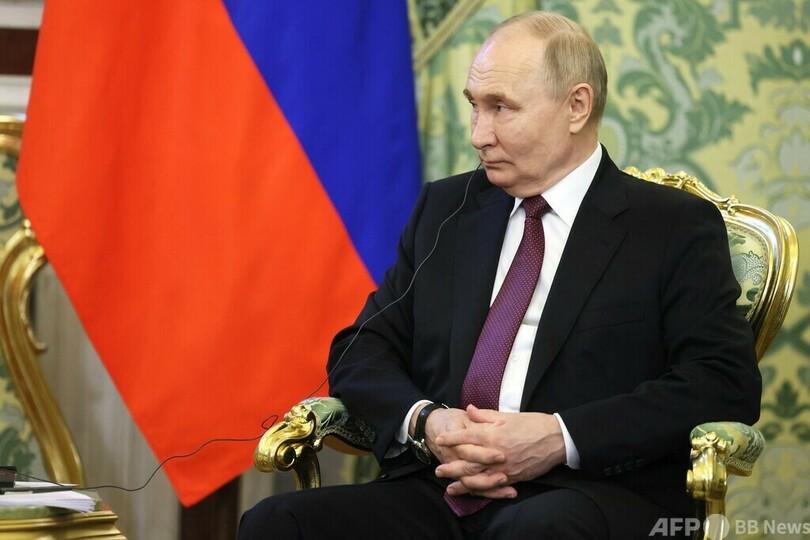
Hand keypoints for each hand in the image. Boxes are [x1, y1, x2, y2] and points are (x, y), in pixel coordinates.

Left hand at [434, 405, 565, 498]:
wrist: (556, 439)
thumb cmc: (533, 424)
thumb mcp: (508, 415)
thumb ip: (485, 415)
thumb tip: (468, 409)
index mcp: (494, 434)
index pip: (467, 437)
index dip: (452, 438)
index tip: (439, 439)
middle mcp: (496, 453)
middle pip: (468, 462)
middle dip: (451, 466)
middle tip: (437, 469)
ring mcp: (504, 468)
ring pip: (478, 478)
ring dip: (462, 483)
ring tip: (449, 486)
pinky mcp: (513, 478)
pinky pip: (493, 486)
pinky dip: (480, 490)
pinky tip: (472, 491)